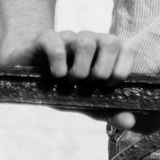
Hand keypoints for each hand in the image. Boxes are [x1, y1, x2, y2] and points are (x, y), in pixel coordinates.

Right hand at [0, 30, 135, 128]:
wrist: (28, 78)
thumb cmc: (65, 88)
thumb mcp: (88, 102)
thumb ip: (110, 110)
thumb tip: (130, 122)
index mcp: (105, 50)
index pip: (128, 48)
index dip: (121, 70)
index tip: (108, 86)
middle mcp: (90, 38)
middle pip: (110, 42)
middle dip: (101, 71)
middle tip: (86, 84)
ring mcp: (69, 36)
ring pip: (86, 42)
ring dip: (80, 69)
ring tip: (70, 80)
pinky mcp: (46, 38)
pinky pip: (56, 43)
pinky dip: (58, 62)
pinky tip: (56, 76)